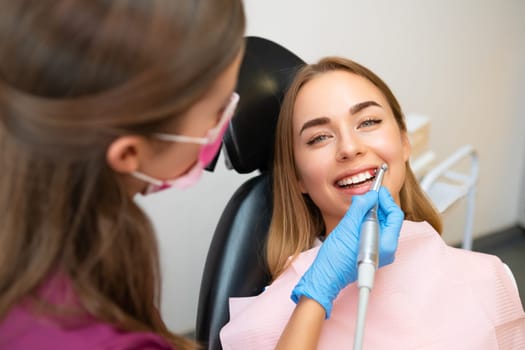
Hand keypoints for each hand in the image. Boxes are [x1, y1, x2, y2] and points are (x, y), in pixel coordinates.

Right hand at [291, 186, 403, 317]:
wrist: (326, 276)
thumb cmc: (335, 257)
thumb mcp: (348, 225)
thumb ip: (361, 207)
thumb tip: (370, 195)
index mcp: (387, 244)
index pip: (395, 215)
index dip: (386, 199)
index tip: (376, 190)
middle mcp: (388, 250)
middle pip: (390, 220)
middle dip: (380, 205)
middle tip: (368, 195)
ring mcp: (381, 253)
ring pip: (383, 226)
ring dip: (373, 213)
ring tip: (361, 206)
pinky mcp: (373, 253)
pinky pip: (376, 233)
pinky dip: (369, 222)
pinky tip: (358, 218)